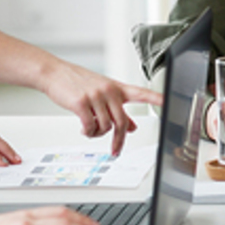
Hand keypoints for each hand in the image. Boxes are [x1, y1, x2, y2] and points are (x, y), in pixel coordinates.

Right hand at [37, 57, 162, 154]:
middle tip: (115, 151)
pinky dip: (88, 132)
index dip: (156, 98)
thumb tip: (132, 127)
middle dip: (119, 140)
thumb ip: (119, 110)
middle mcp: (109, 91)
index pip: (142, 93)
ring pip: (105, 127)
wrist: (55, 73)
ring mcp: (96, 96)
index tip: (170, 102)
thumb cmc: (79, 82)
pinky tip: (83, 128)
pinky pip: (90, 127)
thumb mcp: (103, 92)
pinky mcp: (81, 102)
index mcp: (117, 88)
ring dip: (98, 134)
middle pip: (122, 122)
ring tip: (90, 129)